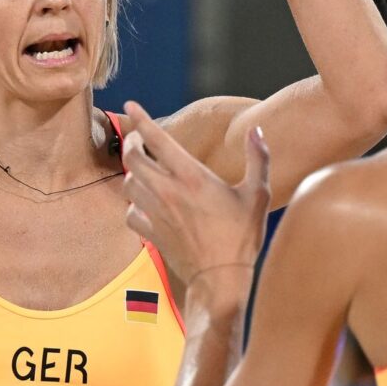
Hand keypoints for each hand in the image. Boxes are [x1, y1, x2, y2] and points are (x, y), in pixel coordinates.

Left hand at [121, 101, 271, 287]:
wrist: (220, 281)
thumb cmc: (242, 237)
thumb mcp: (258, 195)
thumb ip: (258, 159)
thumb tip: (256, 131)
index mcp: (192, 177)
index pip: (157, 139)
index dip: (141, 118)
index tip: (131, 104)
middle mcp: (168, 192)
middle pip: (132, 158)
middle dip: (131, 143)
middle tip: (137, 139)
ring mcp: (156, 214)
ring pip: (128, 183)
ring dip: (132, 173)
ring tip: (142, 169)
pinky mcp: (151, 234)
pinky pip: (130, 212)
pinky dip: (133, 204)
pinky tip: (145, 203)